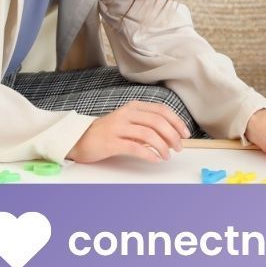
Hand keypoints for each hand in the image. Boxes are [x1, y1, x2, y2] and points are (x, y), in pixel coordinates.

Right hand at [66, 101, 188, 163]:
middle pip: (157, 122)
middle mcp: (126, 114)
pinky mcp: (111, 142)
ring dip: (162, 146)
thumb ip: (147, 125)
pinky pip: (135, 147)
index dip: (176, 122)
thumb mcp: (129, 122)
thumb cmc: (108, 132)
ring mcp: (118, 127)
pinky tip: (155, 159)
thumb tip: (172, 135)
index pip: (161, 110)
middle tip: (178, 147)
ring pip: (148, 134)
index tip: (185, 134)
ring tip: (167, 156)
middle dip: (172, 136)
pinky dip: (149, 154)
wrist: (80, 139)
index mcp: (133, 107)